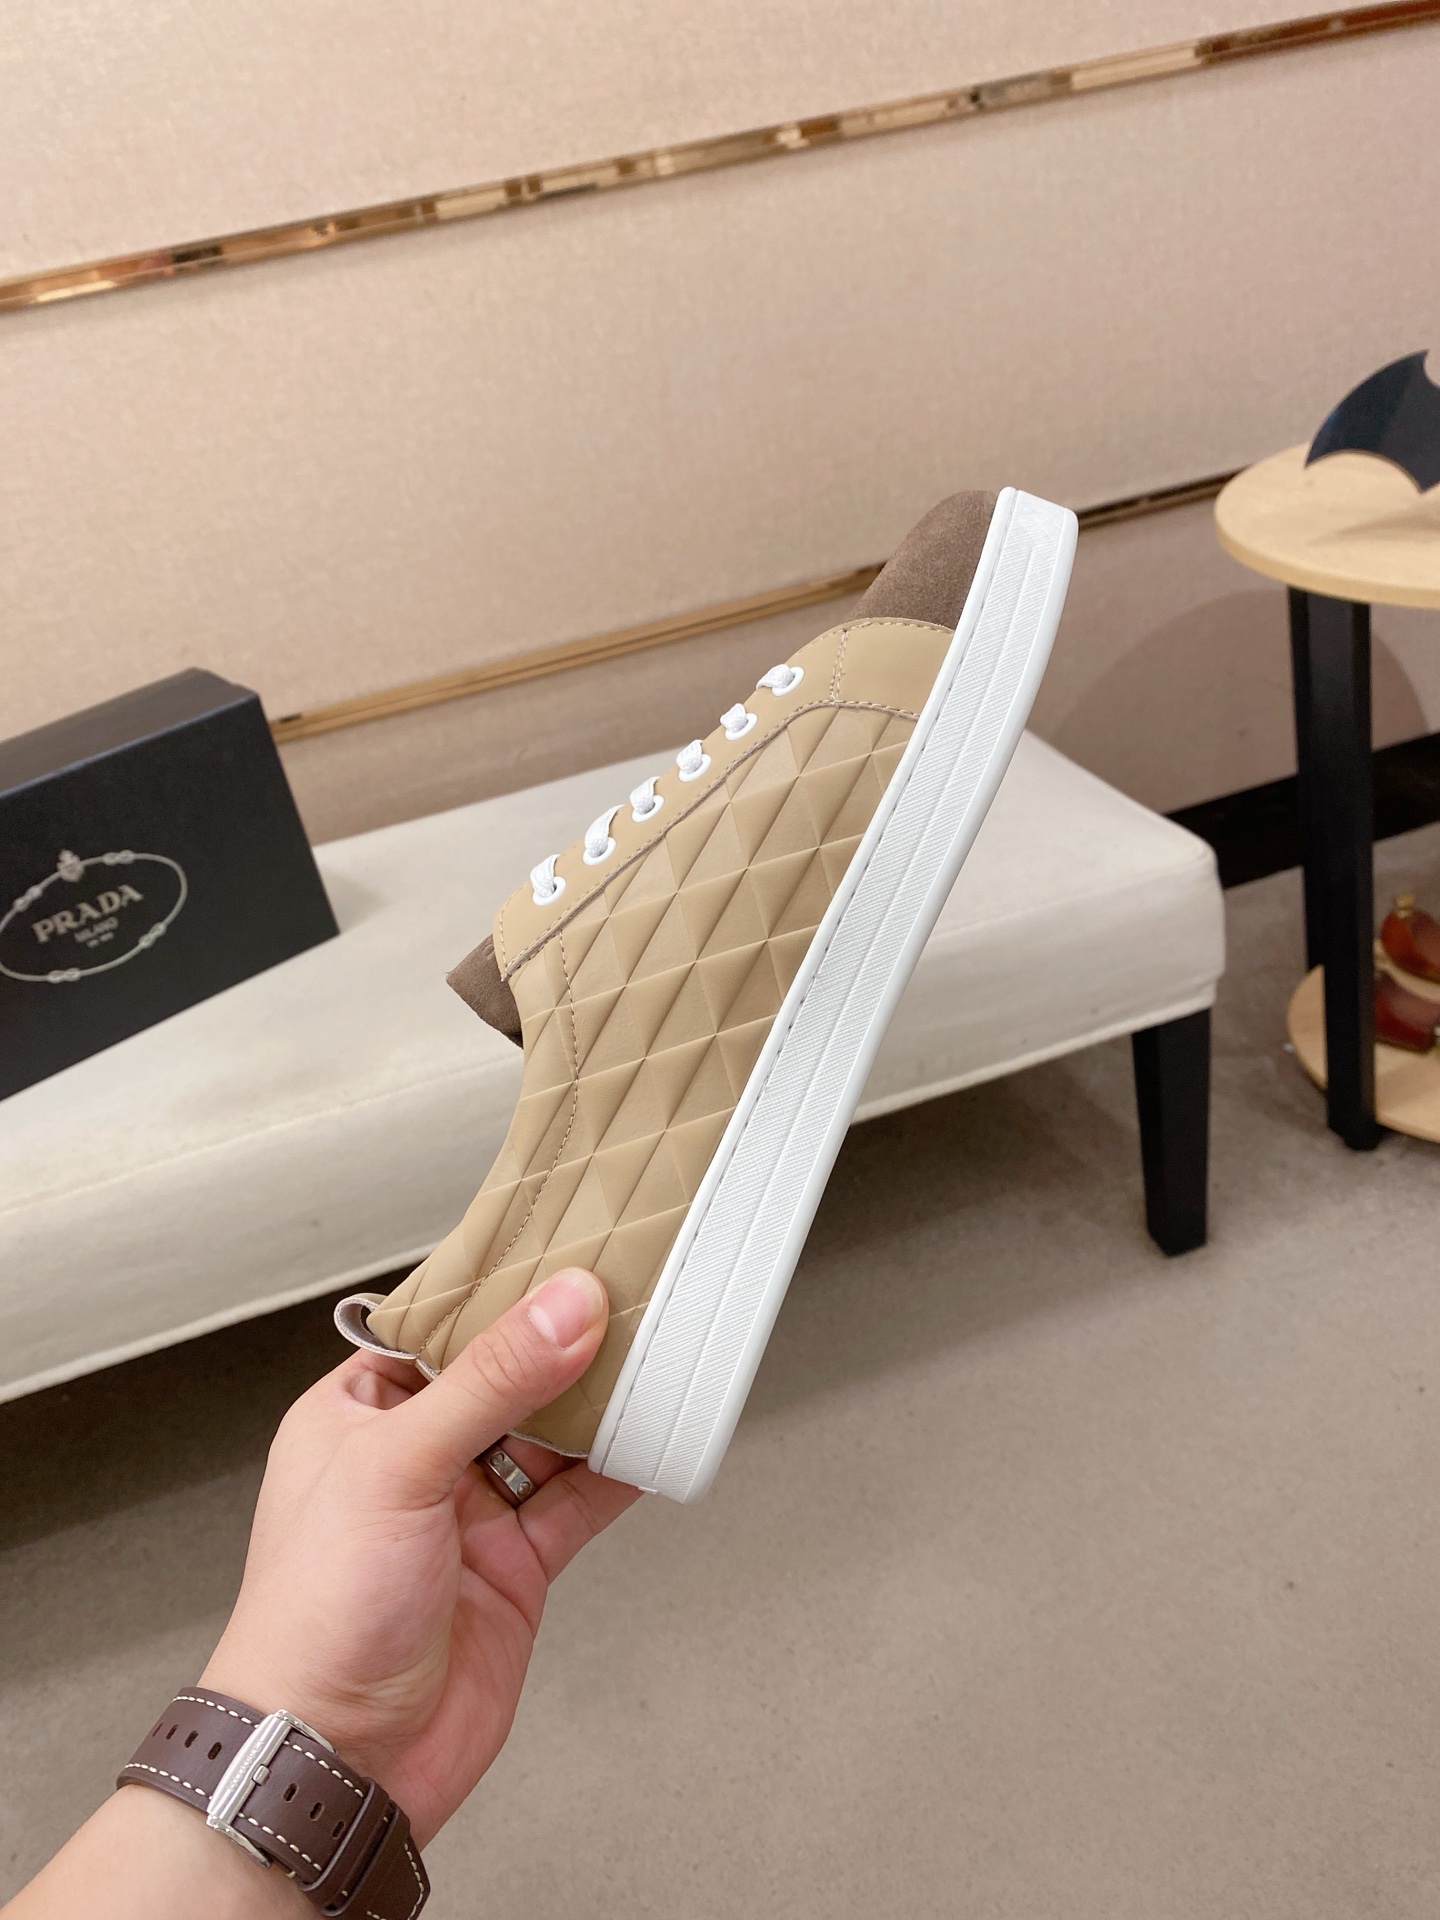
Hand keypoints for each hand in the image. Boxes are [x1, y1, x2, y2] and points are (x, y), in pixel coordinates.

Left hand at [201, 1267, 638, 1846]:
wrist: (337, 1758)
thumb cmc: (314, 1618)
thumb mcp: (398, 1466)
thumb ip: (490, 1382)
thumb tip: (562, 1309)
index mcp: (357, 1414)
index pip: (441, 1329)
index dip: (503, 1292)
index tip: (566, 1251)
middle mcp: (414, 1458)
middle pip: (506, 1378)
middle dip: (563, 1343)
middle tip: (627, 1292)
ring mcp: (467, 1514)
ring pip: (549, 1436)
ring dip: (598, 1402)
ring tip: (651, 1351)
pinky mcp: (514, 1567)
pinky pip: (577, 1502)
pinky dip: (618, 1472)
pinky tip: (651, 1437)